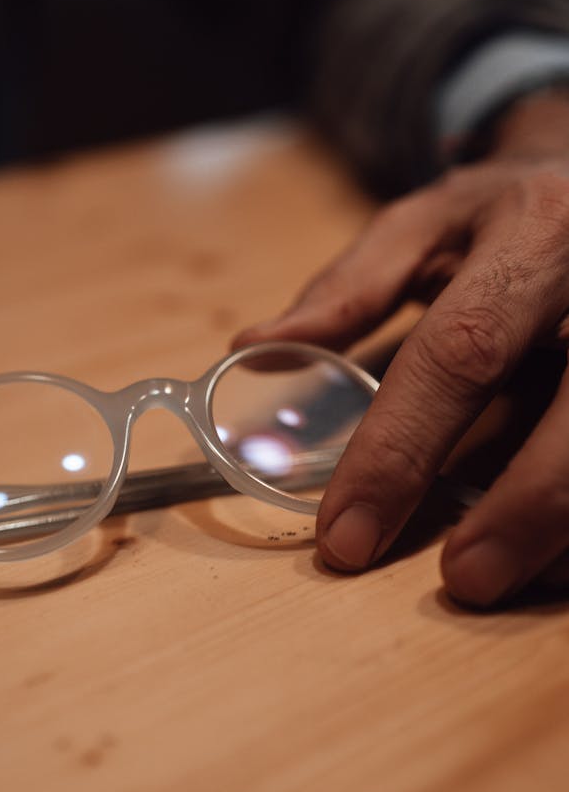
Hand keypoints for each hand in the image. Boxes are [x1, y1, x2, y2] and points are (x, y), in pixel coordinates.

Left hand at [234, 92, 568, 606]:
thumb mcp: (425, 222)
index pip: (461, 353)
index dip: (402, 448)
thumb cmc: (504, 211)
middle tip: (464, 581)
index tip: (348, 533)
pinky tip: (548, 555)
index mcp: (534, 234)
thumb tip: (253, 349)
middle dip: (520, 508)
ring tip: (504, 578)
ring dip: (562, 528)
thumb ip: (349, 289)